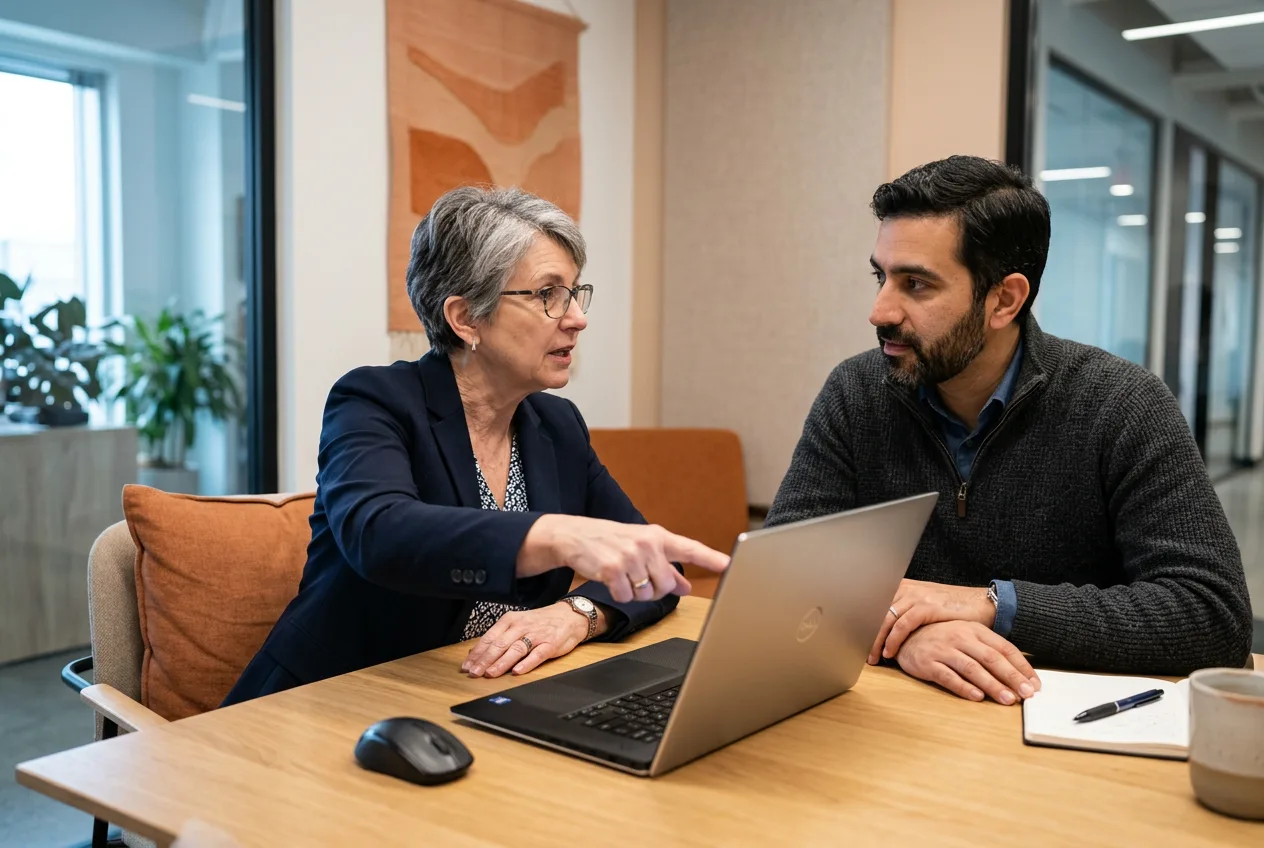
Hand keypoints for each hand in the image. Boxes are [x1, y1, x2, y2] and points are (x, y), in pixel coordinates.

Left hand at [460, 602, 605, 677]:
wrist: (569, 616)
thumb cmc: (540, 622)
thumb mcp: (517, 623)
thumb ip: (498, 637)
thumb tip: (476, 652)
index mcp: (510, 620)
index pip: (489, 638)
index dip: (477, 653)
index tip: (467, 666)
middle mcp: (521, 626)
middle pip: (500, 644)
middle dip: (485, 660)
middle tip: (474, 673)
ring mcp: (536, 635)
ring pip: (515, 649)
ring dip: (501, 663)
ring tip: (491, 673)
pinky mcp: (550, 644)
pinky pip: (536, 655)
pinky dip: (526, 663)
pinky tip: (517, 671)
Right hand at [517, 515, 728, 603]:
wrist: (574, 534)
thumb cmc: (611, 541)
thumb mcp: (641, 548)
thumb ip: (666, 567)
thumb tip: (686, 586)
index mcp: (658, 537)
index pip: (690, 549)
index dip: (712, 559)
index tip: (731, 565)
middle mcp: (647, 544)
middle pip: (666, 585)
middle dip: (653, 588)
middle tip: (636, 576)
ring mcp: (630, 556)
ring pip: (647, 594)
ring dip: (634, 592)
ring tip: (621, 574)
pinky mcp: (613, 569)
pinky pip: (627, 597)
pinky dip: (618, 594)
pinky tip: (610, 579)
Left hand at [868, 579, 994, 664]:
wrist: (979, 603)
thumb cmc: (949, 608)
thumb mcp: (922, 604)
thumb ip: (903, 610)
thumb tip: (880, 627)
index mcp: (901, 586)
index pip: (873, 603)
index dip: (861, 622)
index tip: (853, 640)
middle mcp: (906, 588)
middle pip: (876, 610)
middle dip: (865, 634)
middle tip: (860, 654)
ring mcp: (917, 596)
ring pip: (886, 618)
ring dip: (877, 640)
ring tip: (873, 658)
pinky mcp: (929, 606)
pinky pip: (904, 624)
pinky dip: (894, 639)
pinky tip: (891, 652)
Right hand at [894, 620, 1039, 704]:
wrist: (904, 635)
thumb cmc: (942, 638)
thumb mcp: (966, 635)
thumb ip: (988, 650)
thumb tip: (1018, 673)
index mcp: (974, 630)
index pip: (1004, 647)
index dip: (1021, 666)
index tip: (1035, 684)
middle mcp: (960, 637)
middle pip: (991, 658)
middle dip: (1012, 677)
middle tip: (1027, 694)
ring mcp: (943, 649)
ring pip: (973, 669)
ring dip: (992, 685)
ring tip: (1007, 699)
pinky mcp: (928, 663)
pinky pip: (949, 677)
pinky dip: (964, 688)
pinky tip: (977, 697)